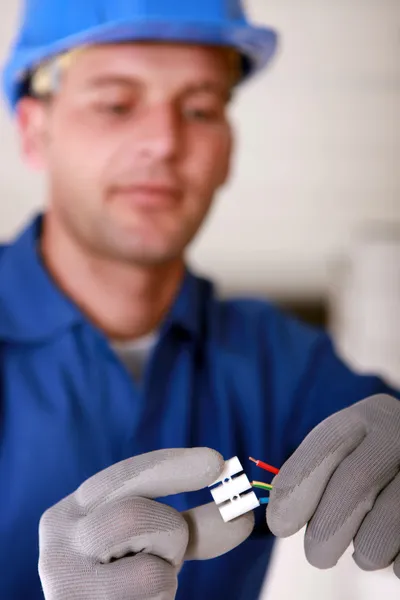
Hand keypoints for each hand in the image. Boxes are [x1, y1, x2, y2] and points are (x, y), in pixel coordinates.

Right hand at [39, 447, 253, 599]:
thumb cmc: (119, 579)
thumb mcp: (150, 544)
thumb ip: (191, 527)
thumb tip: (244, 515)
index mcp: (75, 507)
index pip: (125, 475)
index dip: (173, 465)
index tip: (218, 461)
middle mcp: (60, 536)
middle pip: (137, 515)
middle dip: (171, 532)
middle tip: (171, 550)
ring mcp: (63, 579)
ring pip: (151, 568)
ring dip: (166, 575)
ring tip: (145, 584)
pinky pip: (150, 594)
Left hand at [267, 394, 399, 577]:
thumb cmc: (374, 464)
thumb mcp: (348, 451)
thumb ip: (315, 472)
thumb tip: (280, 516)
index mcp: (368, 416)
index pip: (327, 443)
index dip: (298, 485)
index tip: (279, 524)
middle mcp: (399, 434)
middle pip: (355, 483)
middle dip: (326, 528)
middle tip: (315, 555)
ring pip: (386, 524)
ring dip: (366, 550)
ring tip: (363, 550)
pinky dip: (395, 560)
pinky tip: (394, 547)